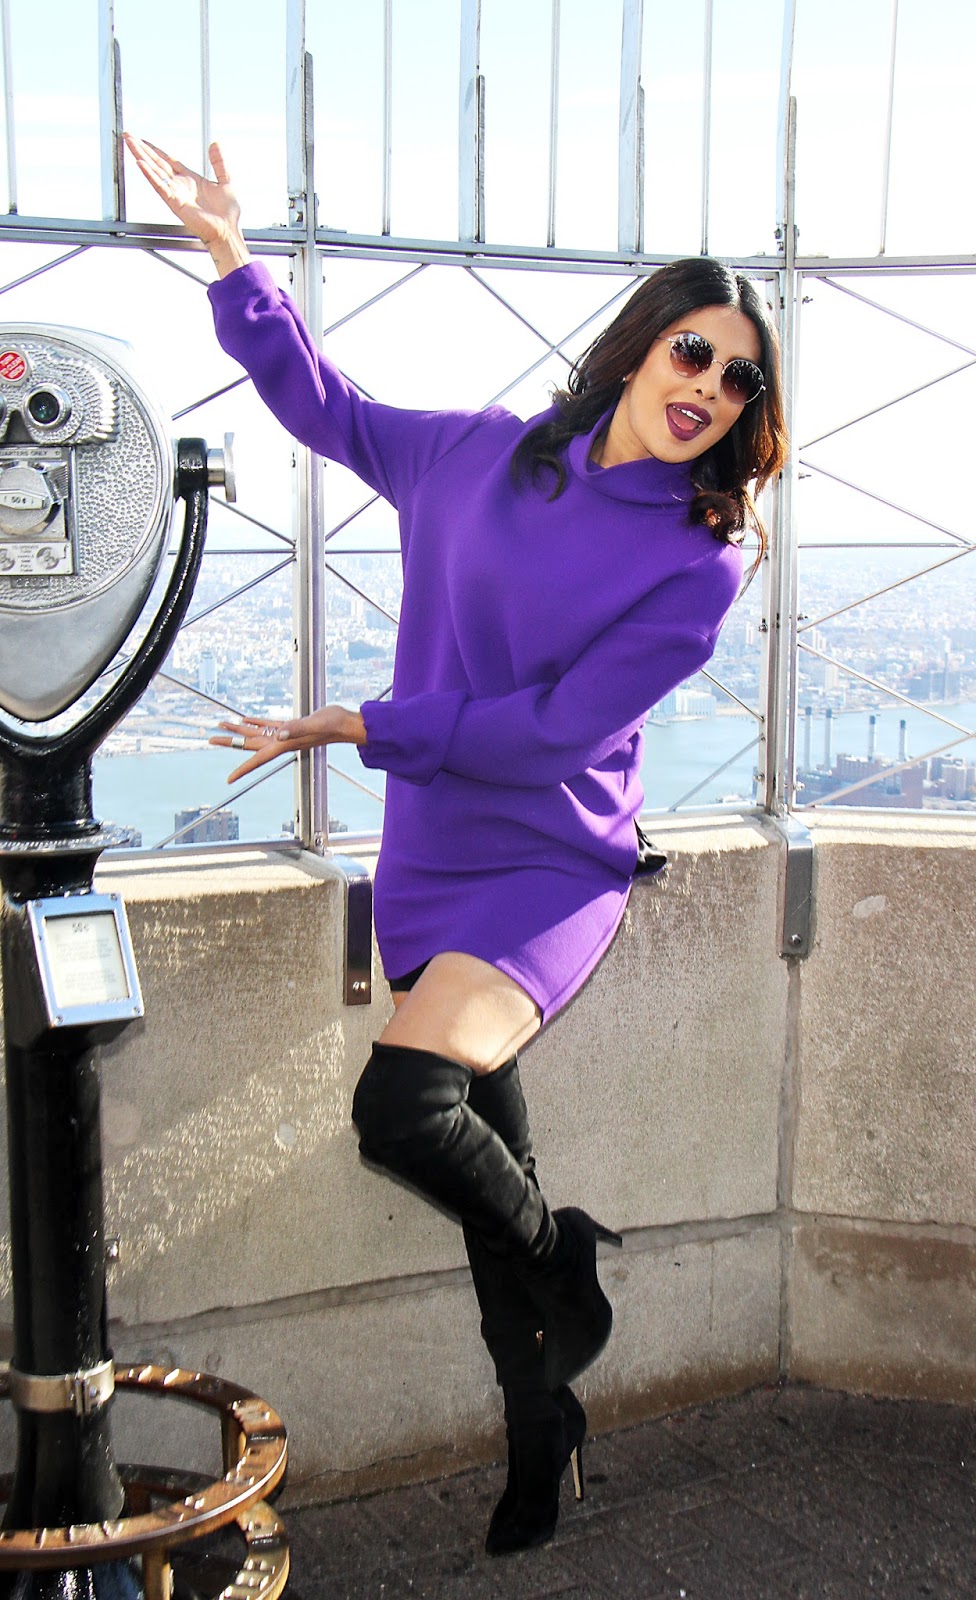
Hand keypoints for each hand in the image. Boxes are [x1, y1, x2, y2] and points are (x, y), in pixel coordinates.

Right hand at [122, 134, 249, 274]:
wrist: (228, 230)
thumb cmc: (227, 213)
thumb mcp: (226, 180)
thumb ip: (219, 162)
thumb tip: (215, 144)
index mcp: (190, 179)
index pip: (168, 160)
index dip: (156, 150)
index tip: (144, 141)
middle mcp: (180, 185)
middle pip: (157, 163)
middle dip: (142, 149)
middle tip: (128, 136)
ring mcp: (176, 194)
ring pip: (154, 171)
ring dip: (141, 157)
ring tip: (130, 144)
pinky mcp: (176, 203)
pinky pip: (160, 186)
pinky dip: (150, 175)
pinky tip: (140, 164)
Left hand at [211, 706, 366, 783]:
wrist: (347, 722)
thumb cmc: (335, 724)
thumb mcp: (315, 723)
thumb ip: (297, 728)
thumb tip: (280, 733)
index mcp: (286, 744)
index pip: (259, 759)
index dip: (243, 770)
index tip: (229, 780)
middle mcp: (283, 741)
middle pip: (250, 744)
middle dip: (230, 742)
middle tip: (210, 738)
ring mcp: (286, 734)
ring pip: (256, 733)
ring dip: (239, 730)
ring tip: (222, 724)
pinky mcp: (291, 725)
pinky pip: (268, 725)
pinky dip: (256, 722)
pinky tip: (246, 719)